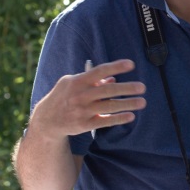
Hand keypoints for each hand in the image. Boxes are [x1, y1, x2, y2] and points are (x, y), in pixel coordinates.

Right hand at [31, 59, 145, 138]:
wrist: (46, 120)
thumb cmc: (63, 97)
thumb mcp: (72, 83)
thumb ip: (92, 80)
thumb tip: (113, 78)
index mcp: (78, 81)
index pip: (99, 71)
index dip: (116, 67)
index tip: (131, 64)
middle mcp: (80, 95)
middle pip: (107, 90)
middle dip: (126, 88)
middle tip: (142, 87)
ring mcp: (82, 110)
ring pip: (109, 106)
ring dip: (127, 104)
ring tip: (142, 102)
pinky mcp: (84, 124)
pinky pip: (105, 121)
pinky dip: (118, 119)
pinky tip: (131, 116)